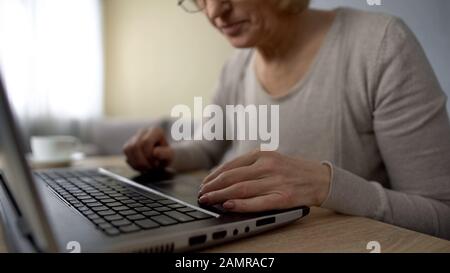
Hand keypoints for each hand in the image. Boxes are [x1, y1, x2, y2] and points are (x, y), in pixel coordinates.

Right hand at [123, 127, 173, 171]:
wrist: (162, 158)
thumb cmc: (166, 156)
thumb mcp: (170, 156)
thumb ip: (165, 154)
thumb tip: (155, 152)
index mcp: (156, 131)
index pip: (146, 142)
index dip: (149, 155)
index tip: (156, 163)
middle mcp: (144, 131)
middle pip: (135, 145)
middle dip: (142, 160)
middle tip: (150, 167)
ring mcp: (134, 137)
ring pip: (128, 148)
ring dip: (136, 162)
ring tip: (145, 168)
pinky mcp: (128, 144)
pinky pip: (125, 152)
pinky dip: (132, 162)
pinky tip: (140, 166)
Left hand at [198, 150, 331, 212]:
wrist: (321, 179)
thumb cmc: (292, 170)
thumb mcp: (272, 159)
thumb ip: (250, 166)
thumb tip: (224, 176)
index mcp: (263, 155)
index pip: (231, 166)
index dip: (214, 176)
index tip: (204, 184)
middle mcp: (268, 166)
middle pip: (232, 177)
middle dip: (213, 187)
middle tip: (201, 194)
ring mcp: (276, 182)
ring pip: (241, 189)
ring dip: (220, 196)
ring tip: (208, 200)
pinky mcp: (283, 197)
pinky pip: (257, 202)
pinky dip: (241, 204)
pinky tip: (228, 205)